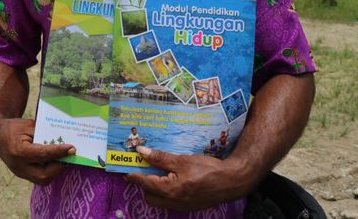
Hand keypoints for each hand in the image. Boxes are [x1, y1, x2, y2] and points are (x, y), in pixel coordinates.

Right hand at [0, 117, 74, 185]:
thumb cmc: (14, 127)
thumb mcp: (29, 126)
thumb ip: (44, 134)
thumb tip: (63, 140)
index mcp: (19, 152)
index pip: (44, 155)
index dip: (59, 152)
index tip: (72, 148)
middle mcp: (18, 166)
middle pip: (44, 176)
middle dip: (59, 167)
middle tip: (68, 156)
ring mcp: (19, 172)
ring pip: (42, 179)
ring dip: (54, 170)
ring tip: (62, 158)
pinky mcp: (21, 174)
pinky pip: (38, 176)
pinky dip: (48, 170)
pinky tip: (54, 161)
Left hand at [124, 146, 254, 210]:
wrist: (232, 181)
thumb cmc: (207, 169)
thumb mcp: (181, 160)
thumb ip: (160, 158)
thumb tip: (141, 151)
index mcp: (170, 190)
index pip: (145, 183)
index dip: (134, 176)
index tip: (125, 170)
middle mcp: (174, 202)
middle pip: (150, 196)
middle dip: (144, 185)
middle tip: (144, 170)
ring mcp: (182, 206)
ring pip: (160, 200)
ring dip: (156, 189)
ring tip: (157, 173)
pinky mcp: (189, 205)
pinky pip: (171, 201)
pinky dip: (167, 191)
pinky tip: (172, 179)